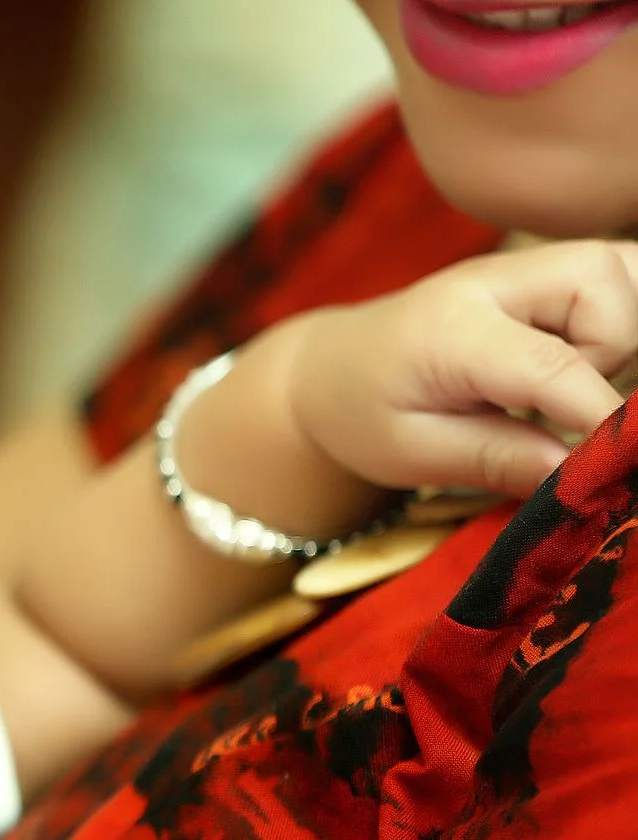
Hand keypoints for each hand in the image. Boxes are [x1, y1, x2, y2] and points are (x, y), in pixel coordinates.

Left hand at [282, 238, 637, 498]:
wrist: (330, 367)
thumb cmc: (363, 413)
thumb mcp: (412, 453)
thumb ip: (496, 460)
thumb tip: (581, 475)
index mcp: (450, 327)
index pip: (550, 364)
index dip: (600, 415)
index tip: (618, 462)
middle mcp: (493, 279)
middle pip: (604, 282)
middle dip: (612, 352)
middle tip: (554, 407)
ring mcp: (521, 265)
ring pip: (622, 270)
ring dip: (618, 333)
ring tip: (564, 383)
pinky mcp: (544, 270)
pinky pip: (619, 274)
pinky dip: (618, 317)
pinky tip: (579, 359)